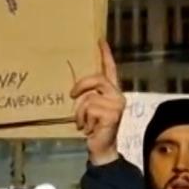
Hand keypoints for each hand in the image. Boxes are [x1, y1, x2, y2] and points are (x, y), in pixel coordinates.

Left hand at [70, 40, 123, 165]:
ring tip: (84, 123)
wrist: (101, 148)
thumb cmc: (93, 128)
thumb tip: (75, 89)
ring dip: (80, 113)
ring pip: (88, 99)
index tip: (100, 40)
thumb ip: (88, 96)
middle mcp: (118, 95)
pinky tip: (90, 129)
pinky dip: (84, 121)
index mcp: (112, 91)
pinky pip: (89, 110)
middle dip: (81, 85)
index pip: (110, 69)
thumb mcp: (89, 109)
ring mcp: (117, 105)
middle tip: (71, 94)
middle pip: (96, 79)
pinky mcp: (112, 114)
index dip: (105, 54)